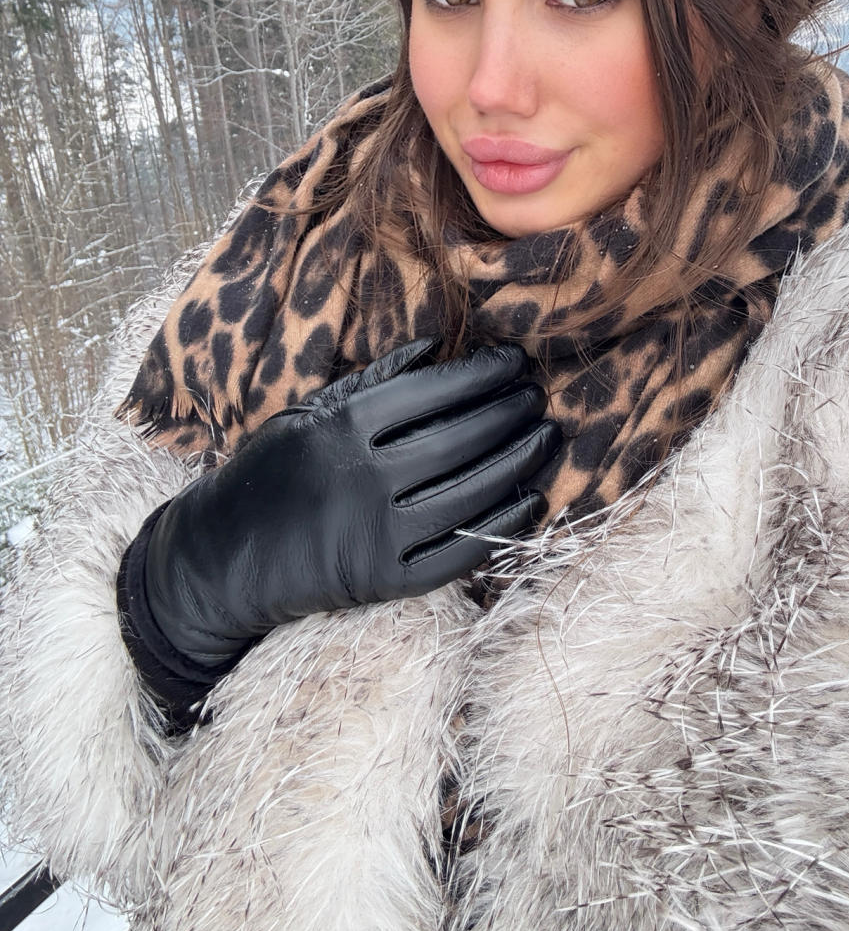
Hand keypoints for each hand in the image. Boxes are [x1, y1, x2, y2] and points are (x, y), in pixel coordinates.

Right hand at [140, 338, 560, 668]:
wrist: (220, 559)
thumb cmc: (269, 473)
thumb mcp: (306, 412)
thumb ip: (369, 381)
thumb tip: (434, 349)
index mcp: (342, 428)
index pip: (432, 392)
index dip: (482, 374)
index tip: (516, 362)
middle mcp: (362, 478)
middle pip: (458, 440)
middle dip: (510, 414)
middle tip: (539, 398)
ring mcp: (375, 534)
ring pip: (469, 495)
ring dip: (518, 464)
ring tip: (547, 439)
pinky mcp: (384, 581)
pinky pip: (459, 553)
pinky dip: (501, 526)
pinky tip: (529, 501)